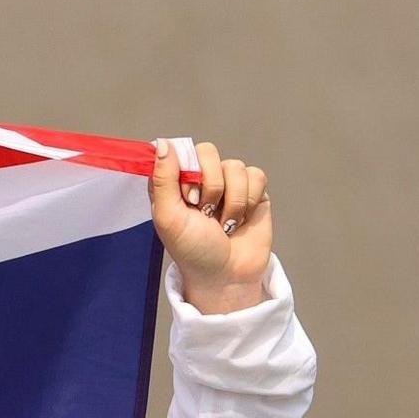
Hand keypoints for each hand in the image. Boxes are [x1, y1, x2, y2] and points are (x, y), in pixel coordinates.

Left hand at [151, 138, 273, 313]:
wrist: (226, 274)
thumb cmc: (192, 250)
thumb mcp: (168, 217)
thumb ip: (163, 179)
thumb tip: (162, 143)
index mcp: (174, 182)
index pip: (178, 150)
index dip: (186, 171)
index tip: (187, 198)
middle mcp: (200, 178)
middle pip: (208, 151)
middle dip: (210, 186)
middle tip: (205, 212)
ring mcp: (228, 182)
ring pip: (234, 166)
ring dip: (231, 200)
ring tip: (224, 223)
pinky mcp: (254, 189)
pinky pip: (256, 175)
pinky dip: (249, 200)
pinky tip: (241, 219)